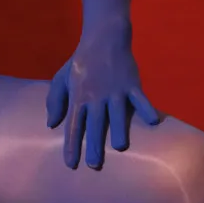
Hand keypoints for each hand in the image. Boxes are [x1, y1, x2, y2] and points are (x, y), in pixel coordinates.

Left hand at [46, 26, 161, 169]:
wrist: (104, 37)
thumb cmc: (81, 62)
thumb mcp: (61, 78)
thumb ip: (55, 101)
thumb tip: (51, 125)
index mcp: (78, 97)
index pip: (73, 126)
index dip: (71, 146)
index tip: (71, 164)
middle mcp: (96, 96)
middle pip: (95, 124)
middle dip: (94, 145)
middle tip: (94, 165)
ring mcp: (115, 90)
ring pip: (117, 113)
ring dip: (119, 130)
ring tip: (120, 148)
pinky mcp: (131, 83)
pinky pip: (140, 98)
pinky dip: (147, 109)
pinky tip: (153, 122)